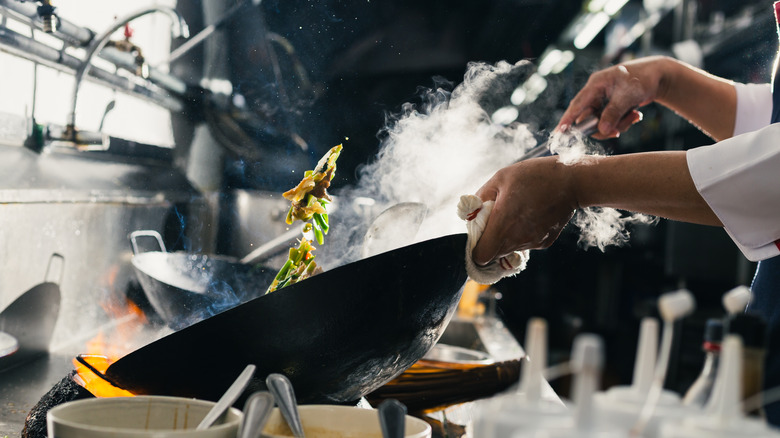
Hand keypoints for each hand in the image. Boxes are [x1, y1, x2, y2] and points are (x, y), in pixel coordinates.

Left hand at [472, 157, 577, 264]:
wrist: (572, 181)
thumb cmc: (535, 176)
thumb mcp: (500, 178)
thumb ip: (481, 197)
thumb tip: (470, 212)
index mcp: (503, 225)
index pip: (481, 256)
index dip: (475, 248)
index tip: (478, 233)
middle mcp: (517, 240)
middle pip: (494, 254)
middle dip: (490, 240)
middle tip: (495, 217)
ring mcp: (532, 243)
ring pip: (509, 249)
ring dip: (507, 235)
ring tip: (516, 211)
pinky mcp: (544, 243)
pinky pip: (525, 243)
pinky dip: (522, 233)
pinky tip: (530, 214)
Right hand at [556, 56, 672, 138]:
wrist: (658, 76)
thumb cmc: (642, 79)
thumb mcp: (628, 95)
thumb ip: (613, 113)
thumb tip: (602, 129)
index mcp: (596, 85)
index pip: (577, 104)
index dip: (567, 119)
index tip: (559, 132)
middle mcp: (596, 93)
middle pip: (589, 119)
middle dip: (604, 127)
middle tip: (617, 131)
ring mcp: (603, 101)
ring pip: (601, 123)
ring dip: (618, 125)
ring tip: (634, 116)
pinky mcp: (611, 107)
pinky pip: (610, 122)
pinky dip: (623, 123)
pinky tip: (635, 115)